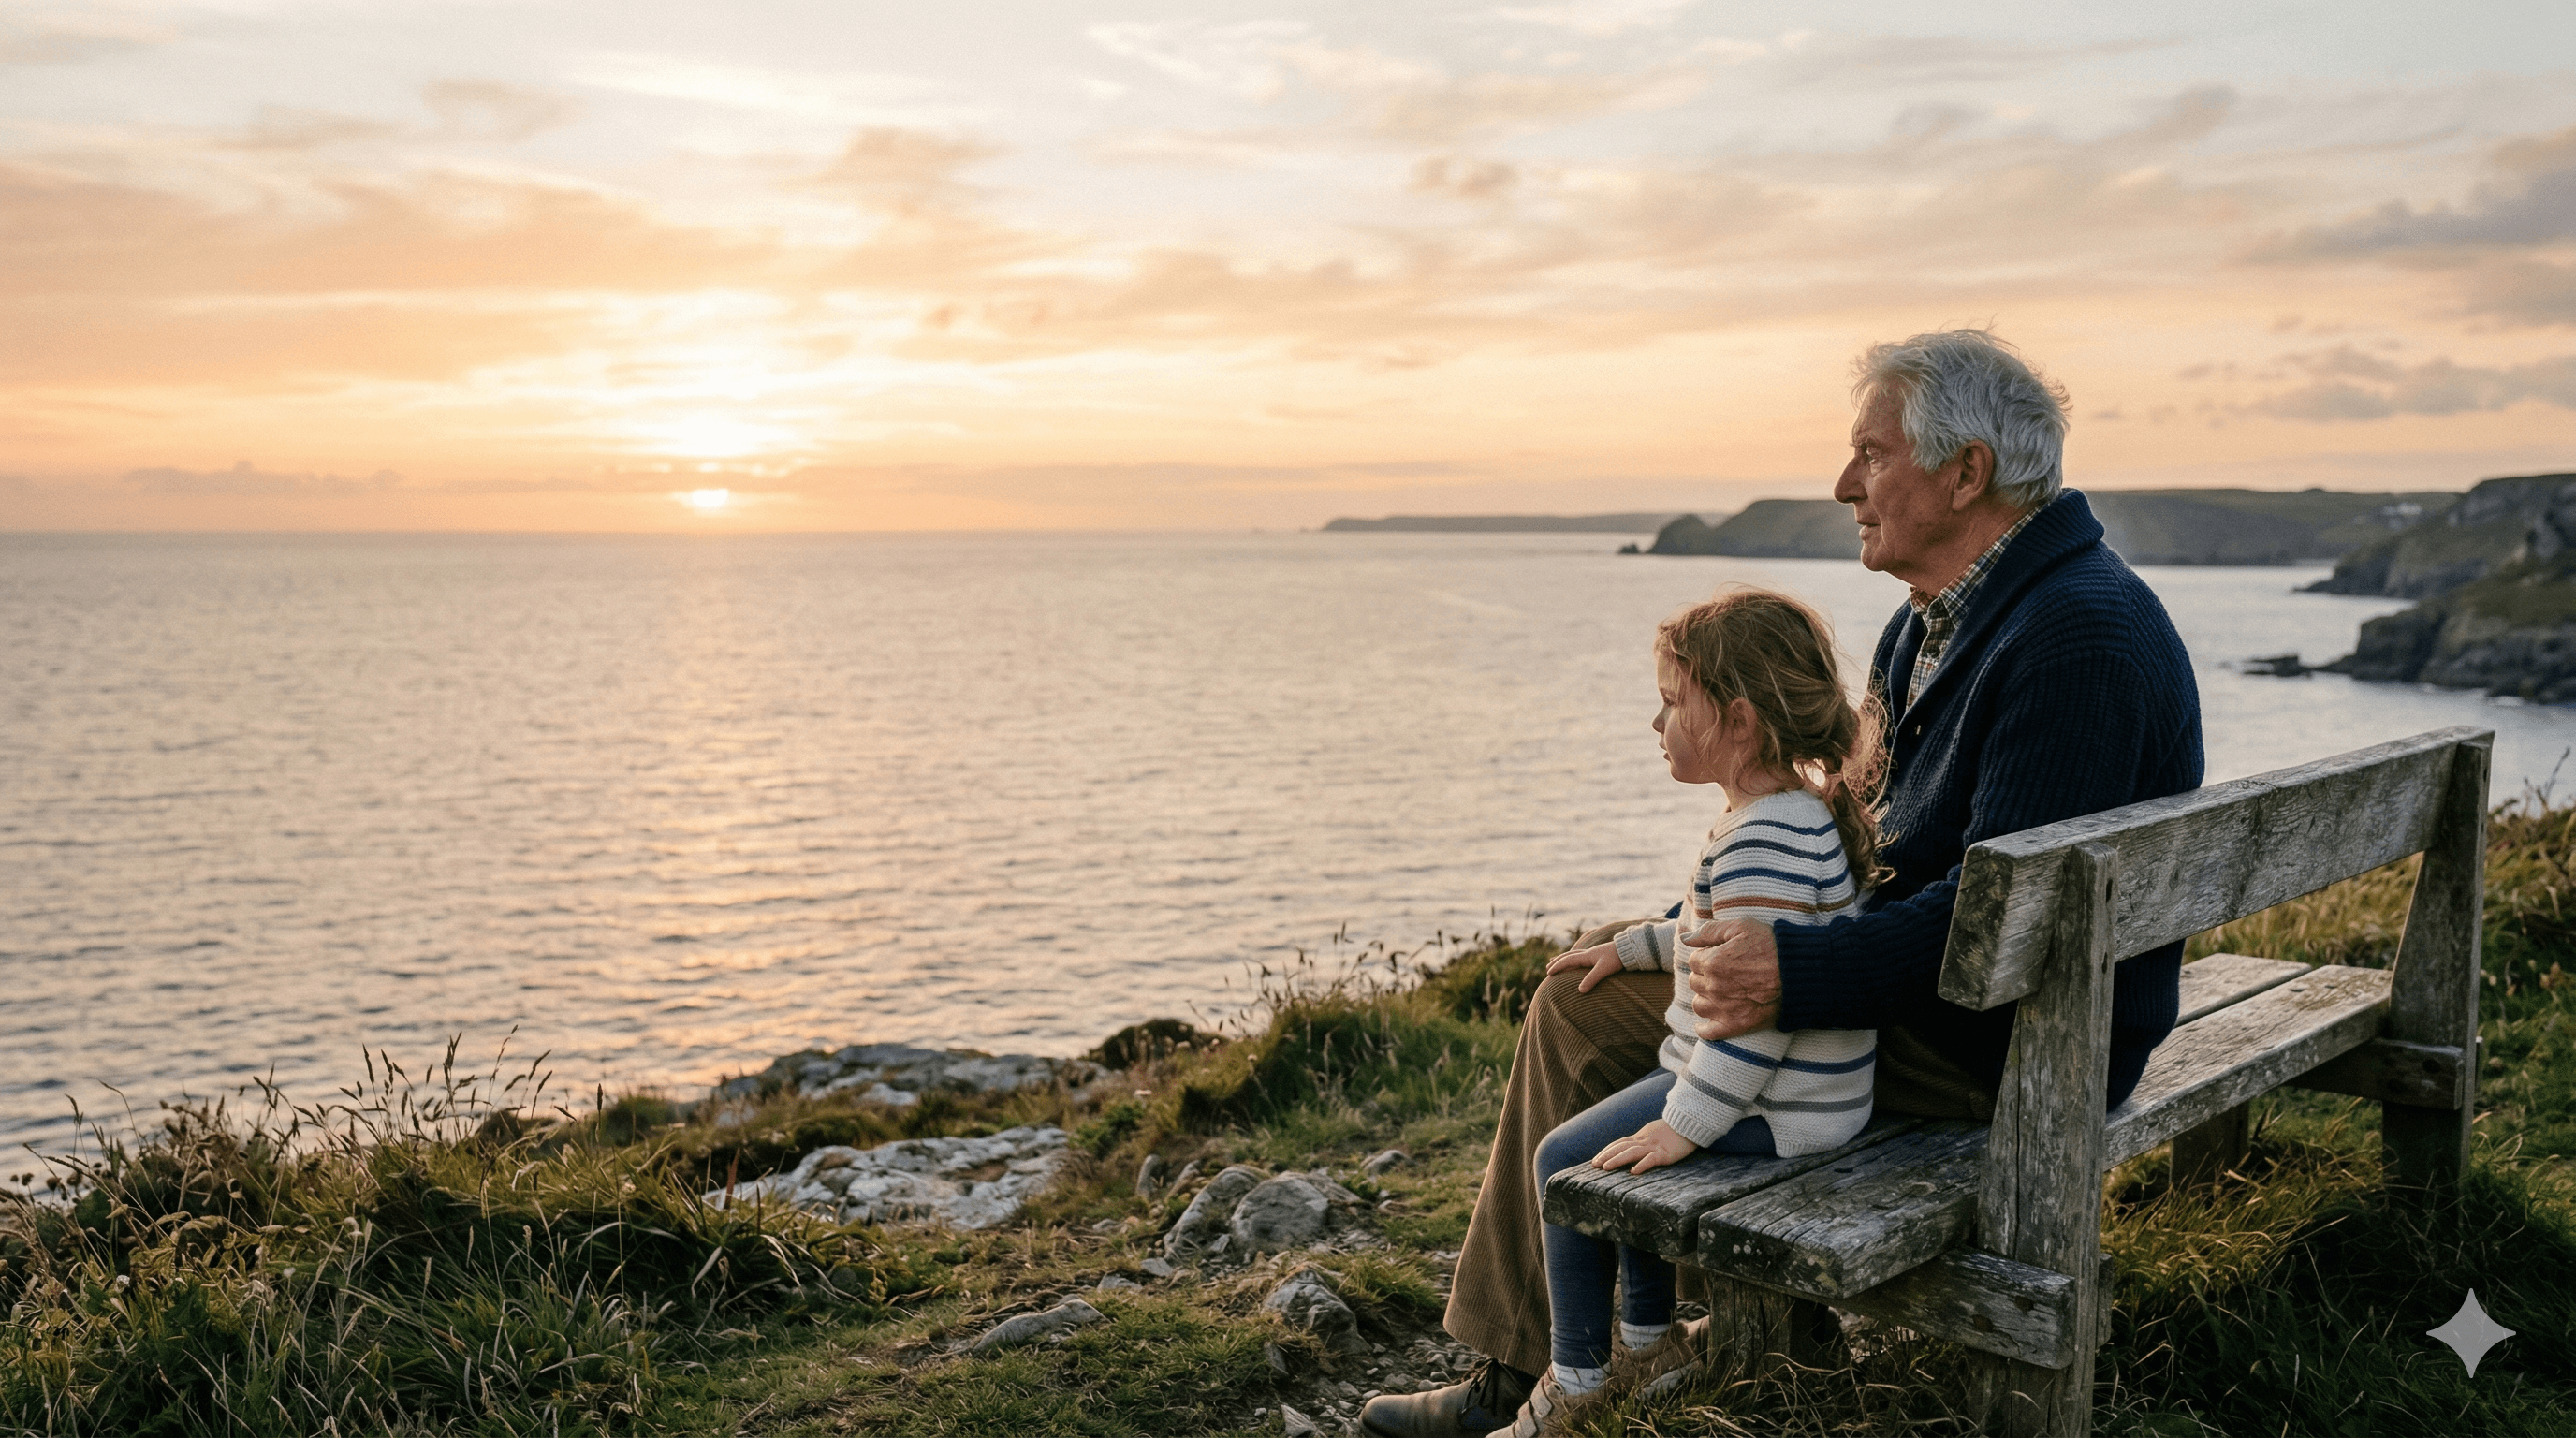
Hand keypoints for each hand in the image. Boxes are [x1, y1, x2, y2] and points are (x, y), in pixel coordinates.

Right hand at [1543, 942, 1623, 993]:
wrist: (1629, 949)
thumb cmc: (1617, 959)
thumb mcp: (1603, 970)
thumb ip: (1591, 980)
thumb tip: (1580, 991)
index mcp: (1586, 956)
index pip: (1567, 960)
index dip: (1557, 966)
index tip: (1548, 973)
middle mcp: (1588, 953)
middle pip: (1568, 956)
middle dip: (1557, 962)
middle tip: (1548, 967)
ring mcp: (1593, 953)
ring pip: (1574, 954)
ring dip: (1565, 958)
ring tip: (1558, 961)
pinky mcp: (1599, 954)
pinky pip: (1581, 955)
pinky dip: (1574, 958)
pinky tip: (1578, 961)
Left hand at [1593, 1119, 1699, 1174]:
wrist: (1693, 1123)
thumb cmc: (1675, 1131)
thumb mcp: (1655, 1134)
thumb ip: (1644, 1141)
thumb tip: (1633, 1151)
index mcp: (1642, 1136)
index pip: (1620, 1143)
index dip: (1606, 1151)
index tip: (1595, 1160)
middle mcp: (1645, 1140)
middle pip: (1621, 1147)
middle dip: (1606, 1155)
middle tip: (1593, 1165)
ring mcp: (1655, 1146)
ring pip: (1632, 1152)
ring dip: (1617, 1160)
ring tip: (1606, 1168)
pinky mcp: (1666, 1153)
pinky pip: (1652, 1159)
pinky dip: (1642, 1165)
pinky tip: (1633, 1172)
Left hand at [1682, 919, 1781, 1039]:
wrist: (1801, 973)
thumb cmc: (1772, 945)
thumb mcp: (1741, 926)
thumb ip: (1709, 931)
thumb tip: (1684, 938)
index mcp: (1712, 962)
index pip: (1695, 959)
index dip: (1708, 955)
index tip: (1723, 956)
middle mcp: (1714, 987)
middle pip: (1695, 982)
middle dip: (1706, 976)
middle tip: (1726, 972)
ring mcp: (1724, 1008)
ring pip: (1699, 1005)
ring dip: (1705, 998)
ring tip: (1721, 992)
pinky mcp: (1737, 1025)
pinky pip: (1709, 1032)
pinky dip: (1704, 1029)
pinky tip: (1706, 1023)